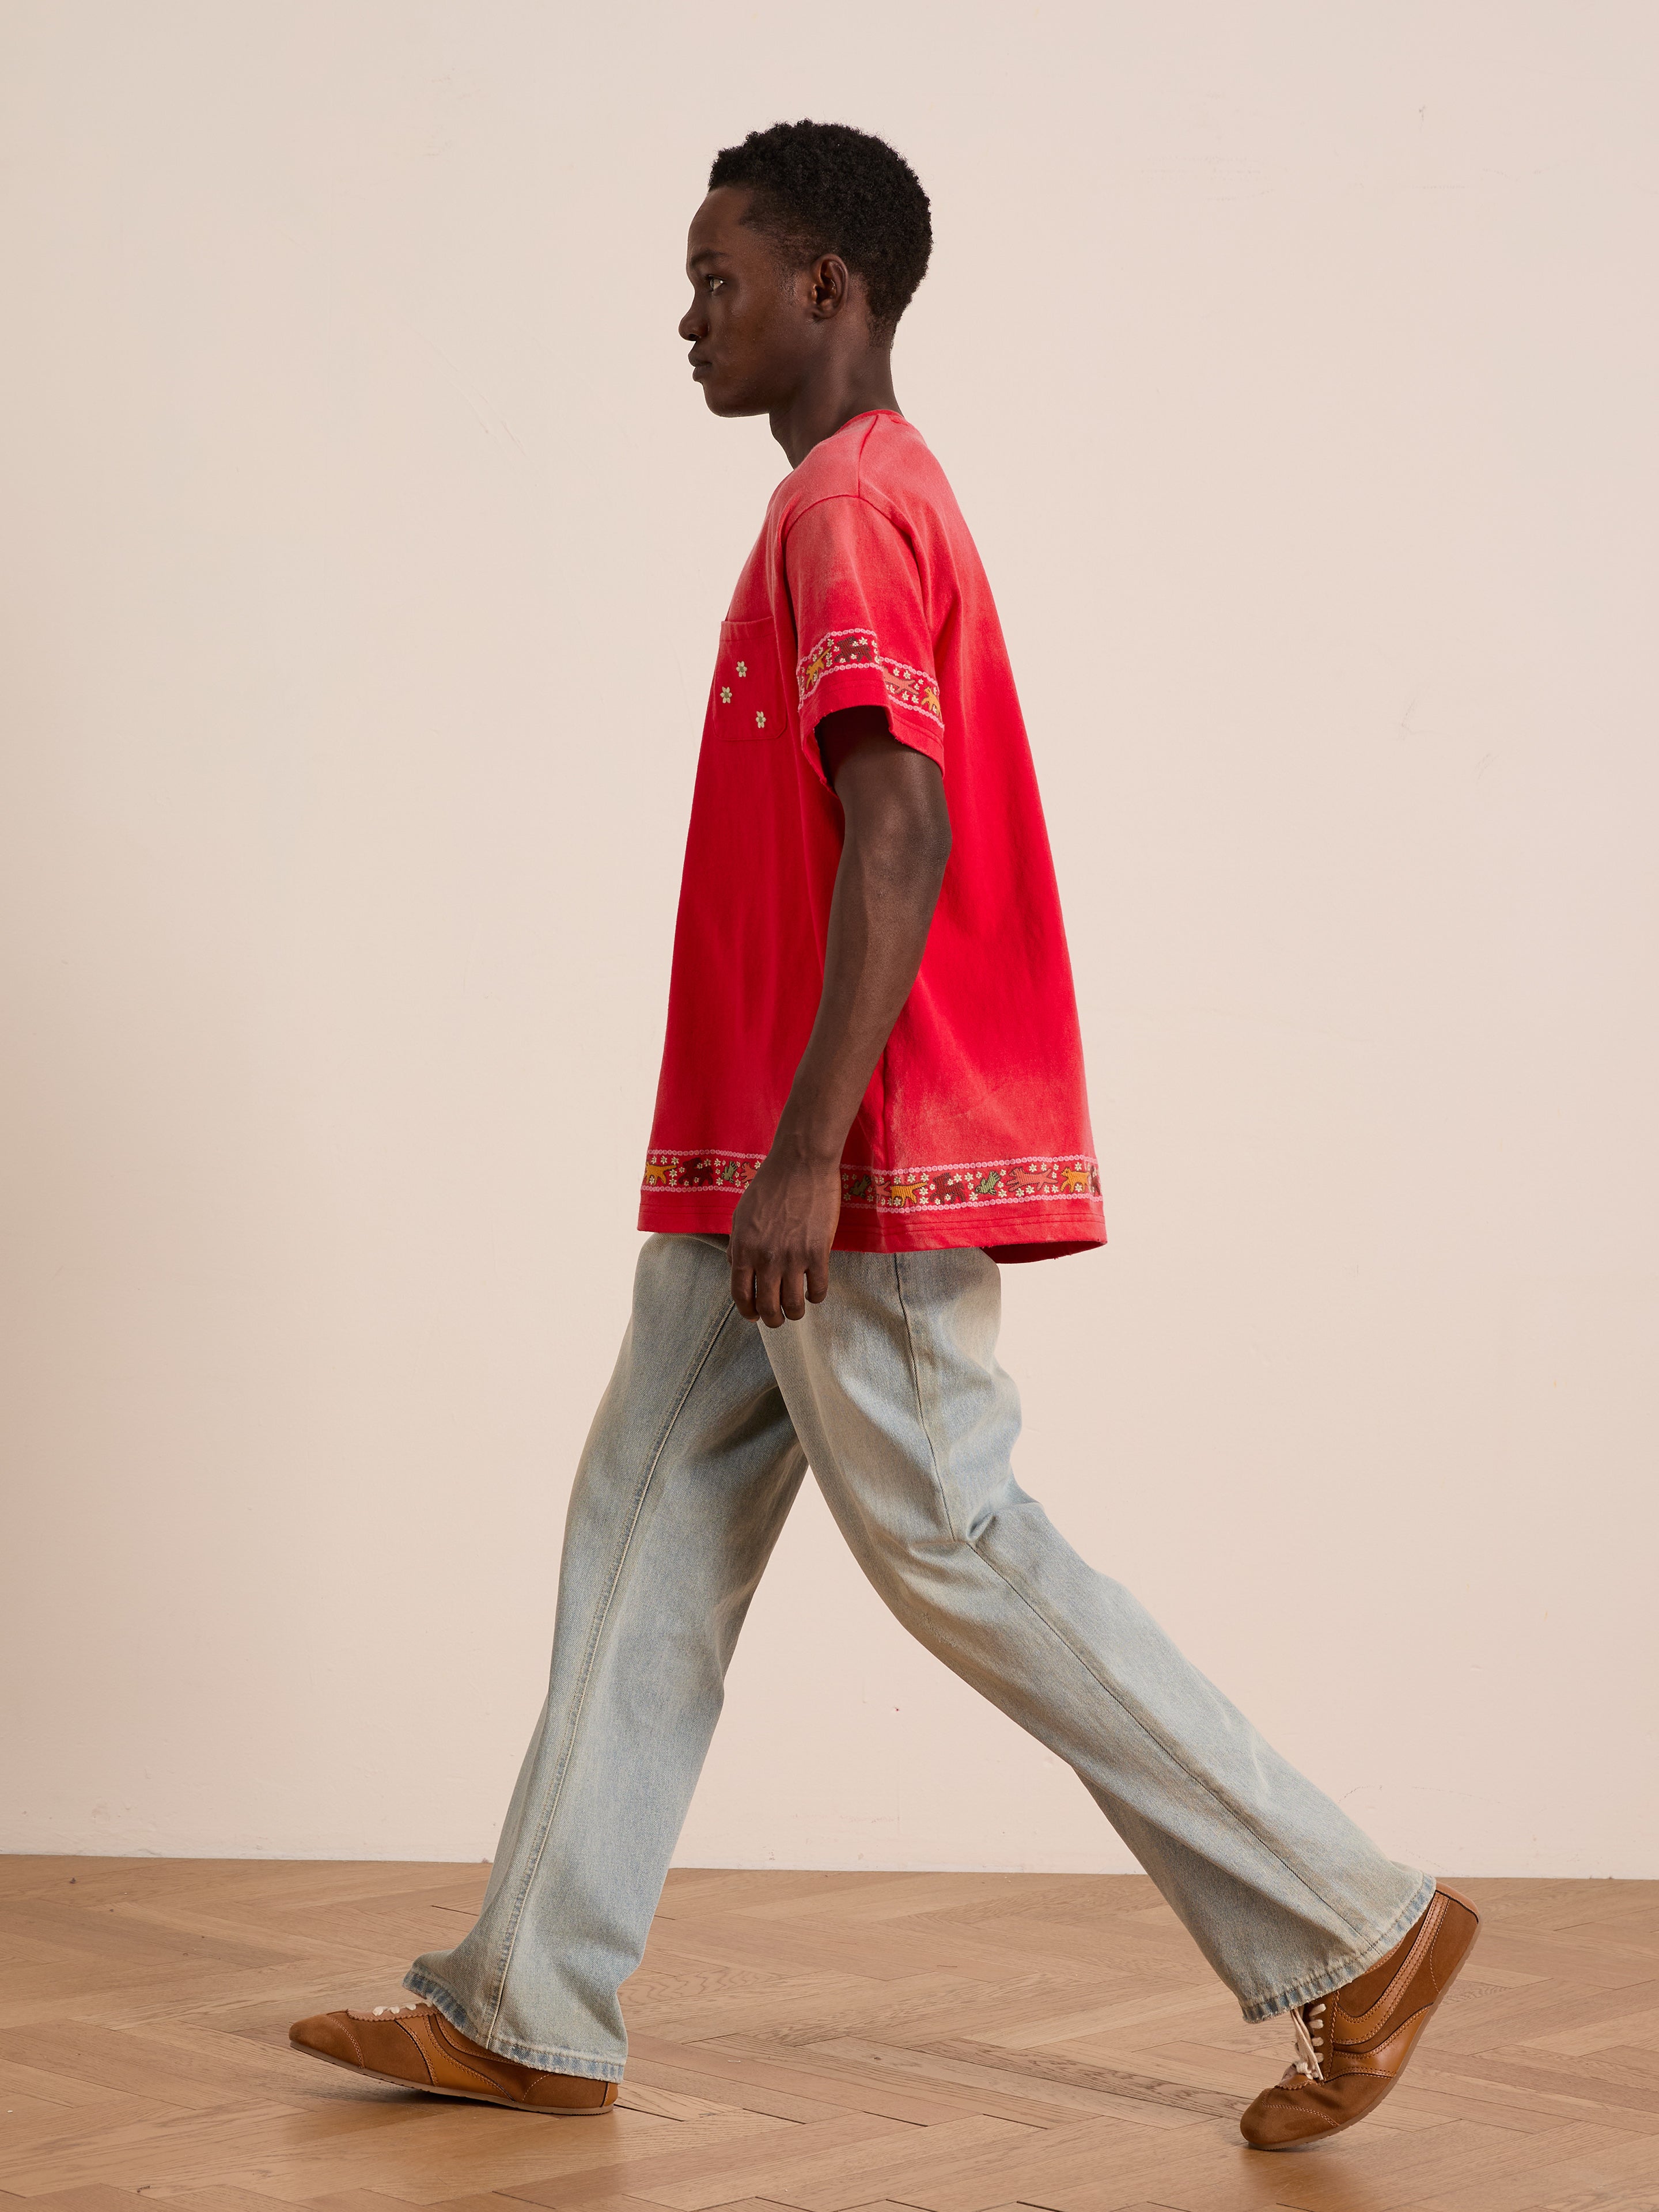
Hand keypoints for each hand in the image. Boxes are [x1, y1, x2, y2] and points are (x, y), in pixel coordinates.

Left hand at [729, 1151, 839, 1324]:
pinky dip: (816, 1296)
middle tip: (778, 1320)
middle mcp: (765, 1258)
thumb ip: (736, 1244)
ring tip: (797, 1309)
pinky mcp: (818, 1252)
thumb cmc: (770, 1185)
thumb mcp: (741, 1214)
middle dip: (772, 1320)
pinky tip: (815, 1291)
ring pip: (794, 1304)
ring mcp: (792, 1257)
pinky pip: (818, 1289)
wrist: (800, 1164)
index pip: (740, 1294)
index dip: (747, 1311)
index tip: (754, 1317)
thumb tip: (734, 1268)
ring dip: (795, 1312)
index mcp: (743, 1249)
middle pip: (767, 1306)